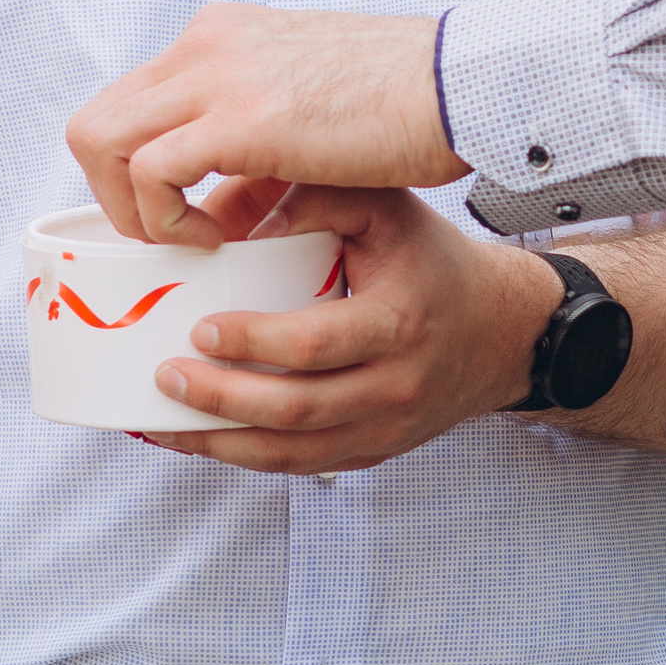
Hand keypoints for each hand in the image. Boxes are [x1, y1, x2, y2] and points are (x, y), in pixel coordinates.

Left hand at [68, 7, 460, 244]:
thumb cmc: (406, 106)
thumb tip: (214, 217)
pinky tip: (215, 242)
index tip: (181, 218)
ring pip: (99, 141)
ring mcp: (216, 73)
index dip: (138, 173)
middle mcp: (206, 43)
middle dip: (115, 195)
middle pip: (95, 122)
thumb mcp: (307, 116)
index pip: (131, 104)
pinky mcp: (238, 117)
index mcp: (221, 36)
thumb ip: (252, 154)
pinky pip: (150, 172)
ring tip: (187, 244)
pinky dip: (165, 219)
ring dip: (130, 209)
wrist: (461, 85)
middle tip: (169, 239)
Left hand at [138, 181, 561, 472]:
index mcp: (399, 322)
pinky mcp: (376, 451)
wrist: (501, 329)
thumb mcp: (389, 208)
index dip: (253, 344)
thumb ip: (320, 198)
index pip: (315, 344)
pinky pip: (303, 466)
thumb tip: (242, 219)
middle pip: (296, 410)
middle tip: (165, 377)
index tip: (201, 329)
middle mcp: (397, 386)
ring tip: (164, 421)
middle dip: (221, 400)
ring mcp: (387, 428)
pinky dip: (247, 458)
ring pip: (293, 453)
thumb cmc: (432, 261)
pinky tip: (203, 441)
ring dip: (222, 442)